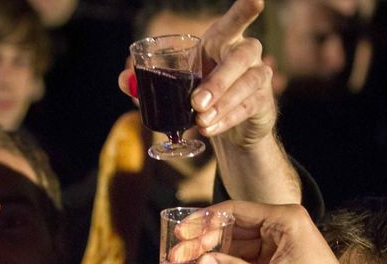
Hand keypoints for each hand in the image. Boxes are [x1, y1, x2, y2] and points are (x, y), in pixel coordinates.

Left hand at [119, 0, 274, 146]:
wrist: (231, 127)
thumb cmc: (201, 94)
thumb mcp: (175, 86)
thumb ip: (149, 81)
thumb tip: (123, 80)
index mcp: (222, 42)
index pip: (235, 22)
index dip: (244, 10)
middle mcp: (246, 54)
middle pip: (239, 58)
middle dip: (218, 81)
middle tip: (196, 103)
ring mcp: (258, 77)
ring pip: (247, 84)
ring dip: (223, 104)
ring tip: (201, 121)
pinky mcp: (263, 102)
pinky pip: (247, 108)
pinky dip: (226, 120)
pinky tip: (210, 129)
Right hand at [194, 201, 383, 263]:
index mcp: (284, 219)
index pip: (234, 211)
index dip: (203, 221)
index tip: (180, 233)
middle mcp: (278, 225)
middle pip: (230, 230)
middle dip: (204, 247)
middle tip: (177, 259)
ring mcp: (275, 243)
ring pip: (233, 249)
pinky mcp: (273, 259)